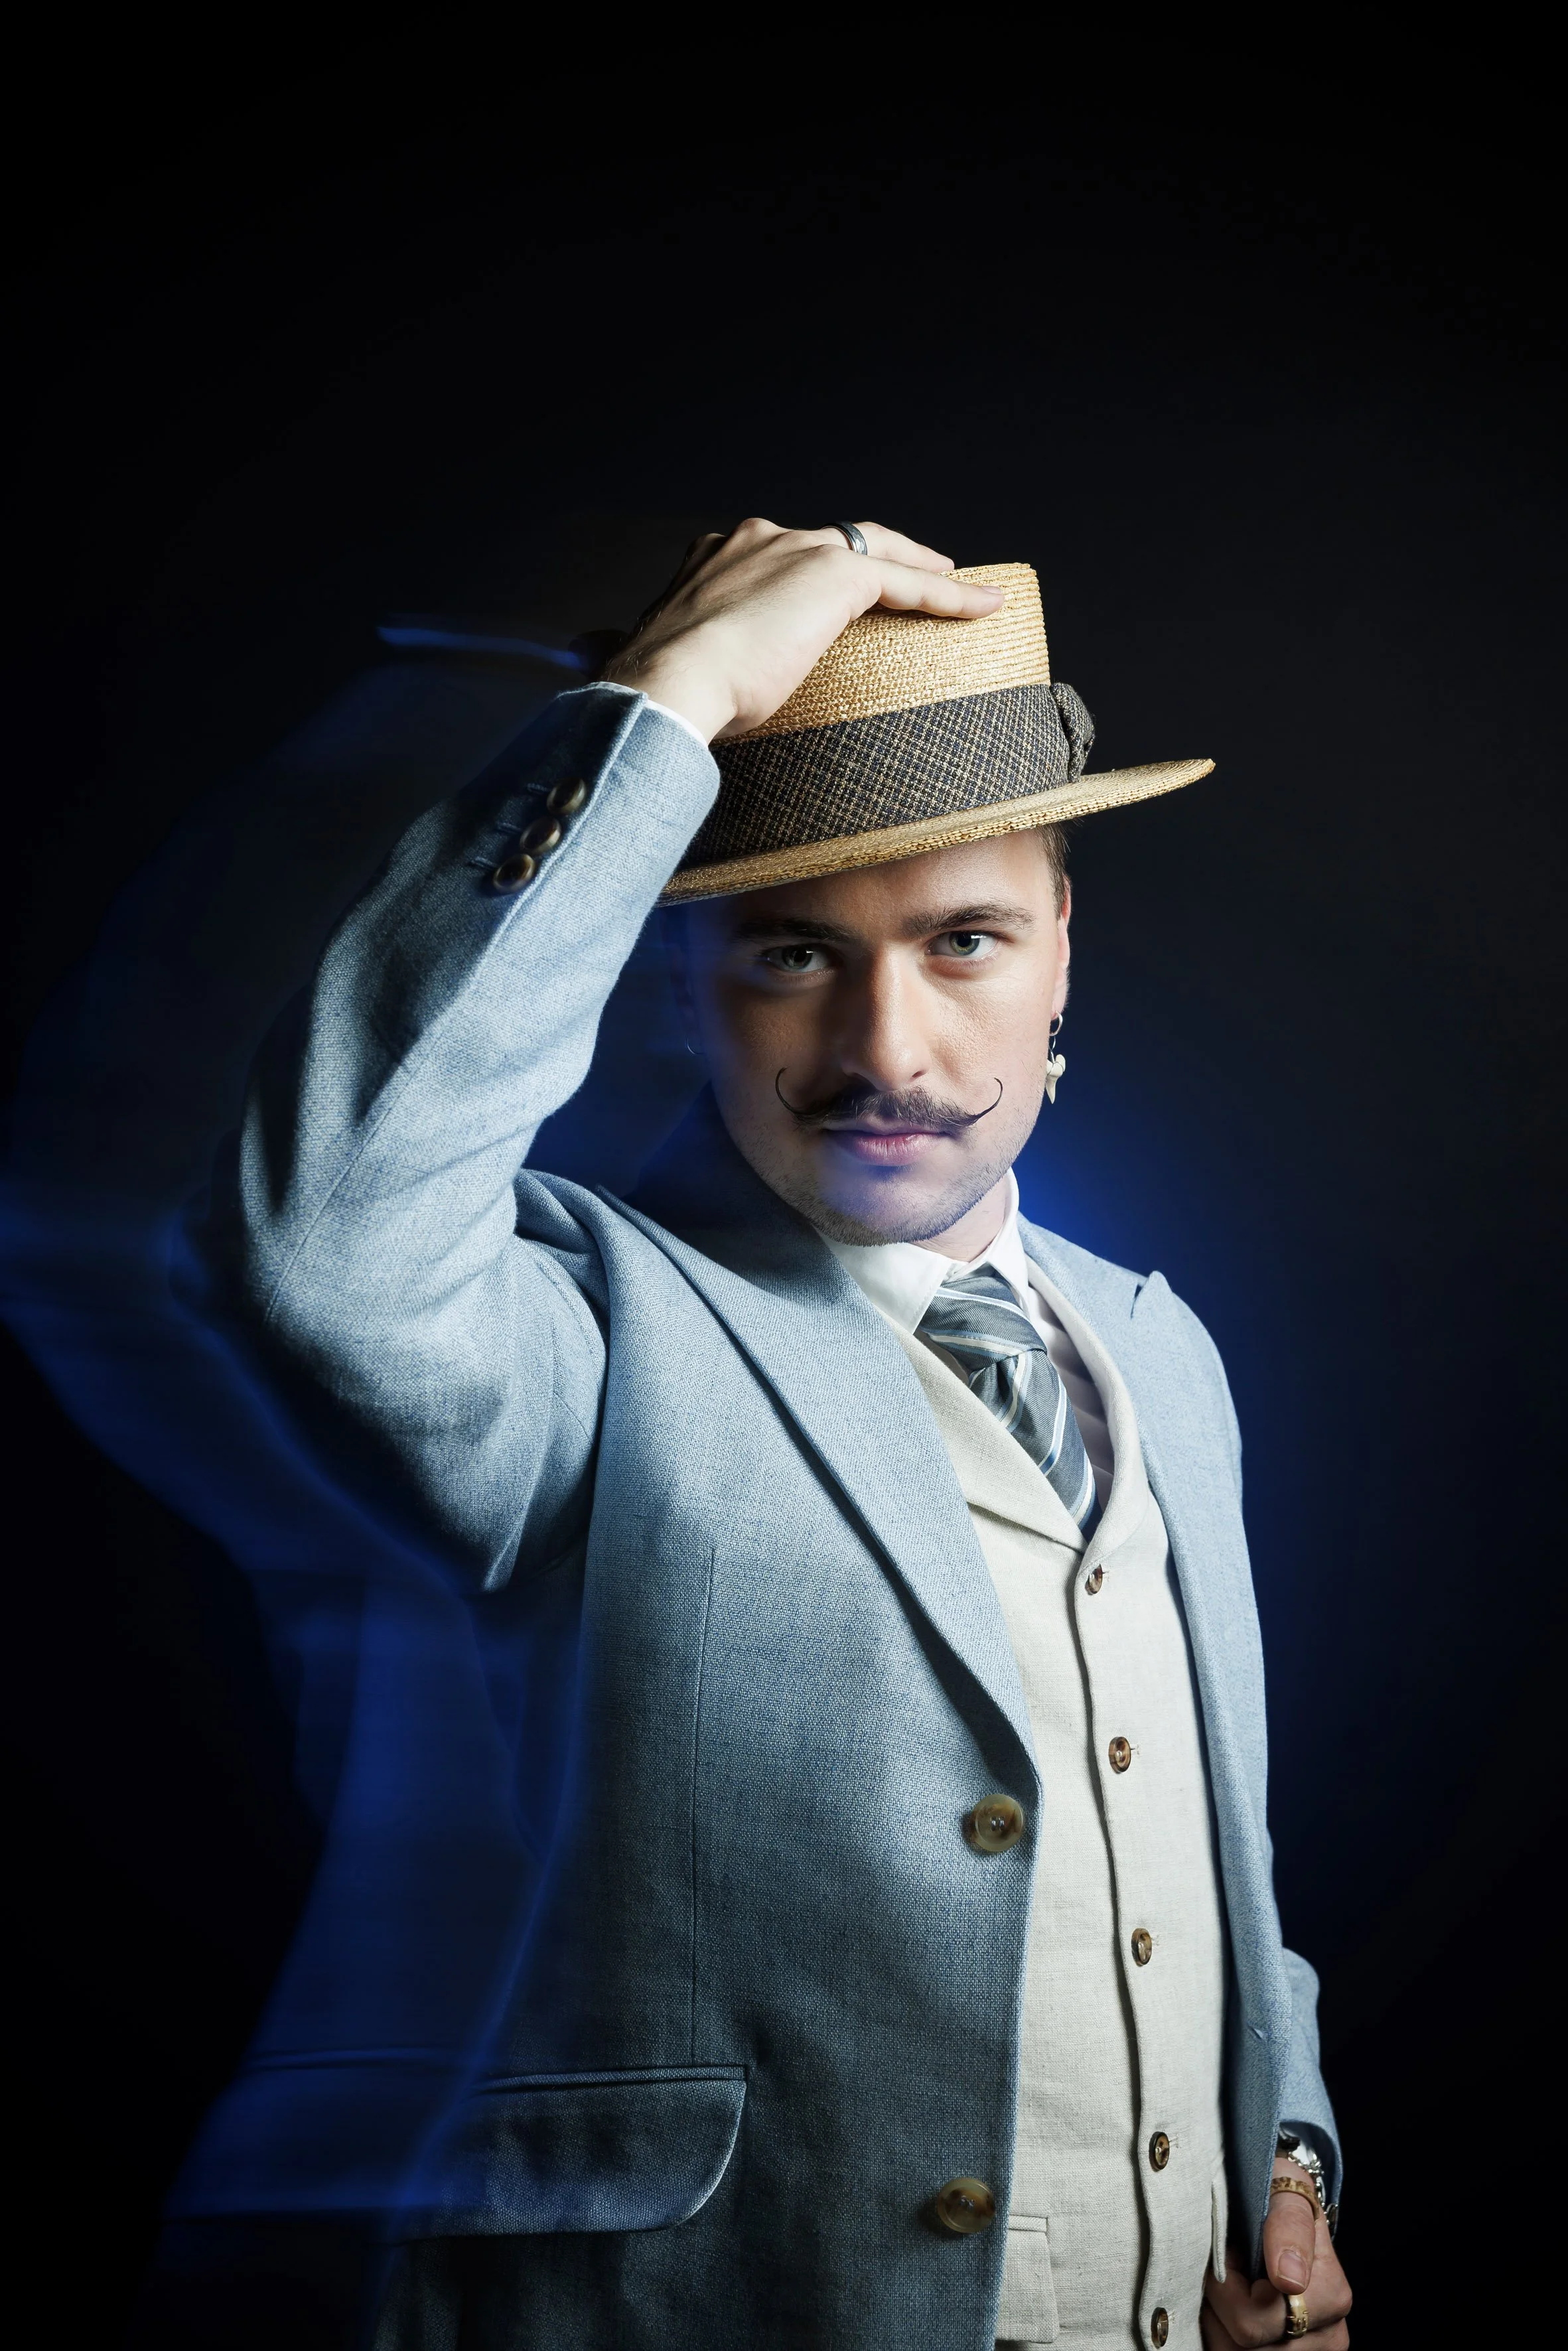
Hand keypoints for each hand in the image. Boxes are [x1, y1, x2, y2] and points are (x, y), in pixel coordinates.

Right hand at [600, 517, 1002, 742]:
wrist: (669, 685)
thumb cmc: (669, 693)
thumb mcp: (688, 667)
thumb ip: (704, 661)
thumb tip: (692, 690)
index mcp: (717, 557)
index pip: (781, 553)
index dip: (810, 568)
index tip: (825, 590)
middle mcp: (757, 539)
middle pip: (835, 538)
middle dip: (874, 553)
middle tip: (910, 569)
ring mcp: (796, 550)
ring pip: (876, 551)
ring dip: (920, 567)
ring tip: (958, 585)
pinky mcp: (833, 574)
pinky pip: (905, 581)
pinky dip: (947, 593)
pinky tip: (982, 606)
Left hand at [1202, 2165, 1351, 2346]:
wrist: (1282, 2206)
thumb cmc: (1279, 2197)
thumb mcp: (1284, 2191)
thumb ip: (1288, 2226)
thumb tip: (1291, 2279)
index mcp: (1332, 2298)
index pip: (1252, 2322)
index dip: (1225, 2286)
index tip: (1228, 2252)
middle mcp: (1329, 2338)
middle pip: (1244, 2347)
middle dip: (1220, 2305)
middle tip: (1224, 2268)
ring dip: (1219, 2321)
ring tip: (1228, 2285)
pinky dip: (1223, 2333)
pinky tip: (1229, 2309)